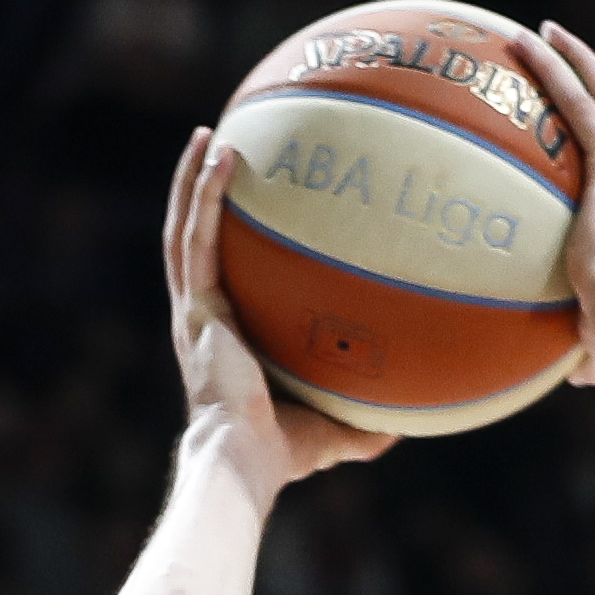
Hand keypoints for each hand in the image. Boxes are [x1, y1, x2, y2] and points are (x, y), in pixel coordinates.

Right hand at [162, 127, 393, 493]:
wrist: (245, 460)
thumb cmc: (283, 454)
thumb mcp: (334, 432)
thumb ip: (365, 425)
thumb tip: (409, 424)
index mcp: (225, 337)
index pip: (221, 276)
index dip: (224, 241)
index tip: (243, 207)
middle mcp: (203, 316)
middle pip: (195, 239)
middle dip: (200, 194)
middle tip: (218, 147)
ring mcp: (195, 308)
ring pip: (185, 228)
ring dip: (193, 178)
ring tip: (208, 134)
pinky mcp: (196, 305)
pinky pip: (198, 236)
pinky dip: (205, 192)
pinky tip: (220, 153)